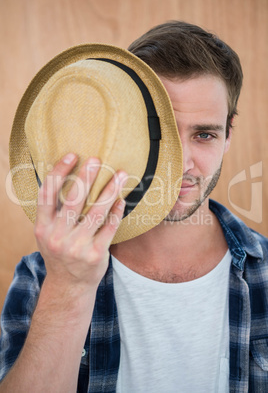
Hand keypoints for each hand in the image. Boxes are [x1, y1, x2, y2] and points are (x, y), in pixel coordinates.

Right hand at [34, 153, 126, 293]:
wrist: (69, 286)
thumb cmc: (60, 253)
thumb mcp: (48, 234)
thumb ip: (54, 212)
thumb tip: (69, 179)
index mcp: (43, 227)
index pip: (47, 194)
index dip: (58, 172)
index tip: (72, 155)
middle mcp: (57, 236)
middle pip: (73, 200)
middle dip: (86, 177)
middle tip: (98, 160)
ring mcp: (76, 246)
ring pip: (96, 212)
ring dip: (110, 190)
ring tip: (121, 175)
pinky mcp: (95, 254)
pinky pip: (109, 227)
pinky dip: (117, 212)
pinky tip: (121, 200)